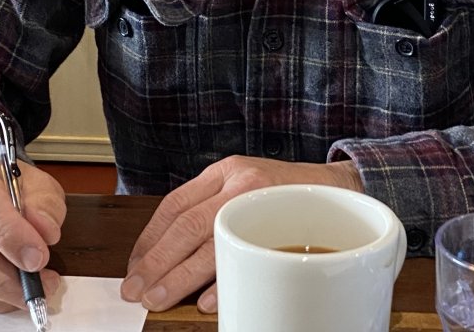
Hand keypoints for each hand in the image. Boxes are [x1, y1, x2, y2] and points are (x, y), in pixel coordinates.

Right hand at [0, 146, 65, 312]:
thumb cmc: (5, 183)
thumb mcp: (35, 180)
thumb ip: (44, 203)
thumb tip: (46, 233)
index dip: (11, 235)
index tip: (39, 256)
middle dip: (7, 275)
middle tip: (40, 283)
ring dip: (1, 292)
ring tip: (31, 290)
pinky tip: (11, 294)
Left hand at [121, 156, 361, 312]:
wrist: (339, 187)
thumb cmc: (284, 195)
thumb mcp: (244, 187)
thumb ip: (211, 210)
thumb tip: (167, 260)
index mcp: (224, 172)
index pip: (174, 206)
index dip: (149, 239)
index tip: (134, 268)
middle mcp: (238, 181)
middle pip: (187, 225)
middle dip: (157, 263)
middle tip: (137, 291)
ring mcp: (260, 200)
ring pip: (210, 242)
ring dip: (180, 277)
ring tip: (159, 300)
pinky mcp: (282, 221)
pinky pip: (245, 255)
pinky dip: (223, 281)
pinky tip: (207, 301)